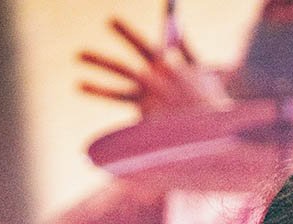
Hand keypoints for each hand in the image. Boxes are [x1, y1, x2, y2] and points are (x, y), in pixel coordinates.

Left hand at [78, 17, 230, 115]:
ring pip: (117, 94)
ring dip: (96, 88)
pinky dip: (124, 128)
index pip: (140, 45)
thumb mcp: (203, 70)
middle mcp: (152, 83)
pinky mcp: (149, 123)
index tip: (109, 21)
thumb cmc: (211, 101)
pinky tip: (106, 124)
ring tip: (78, 84)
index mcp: (165, 65)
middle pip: (120, 69)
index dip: (125, 32)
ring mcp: (149, 104)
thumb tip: (176, 28)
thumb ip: (185, 49)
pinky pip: (132, 124)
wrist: (214, 133)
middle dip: (99, 61)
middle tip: (78, 55)